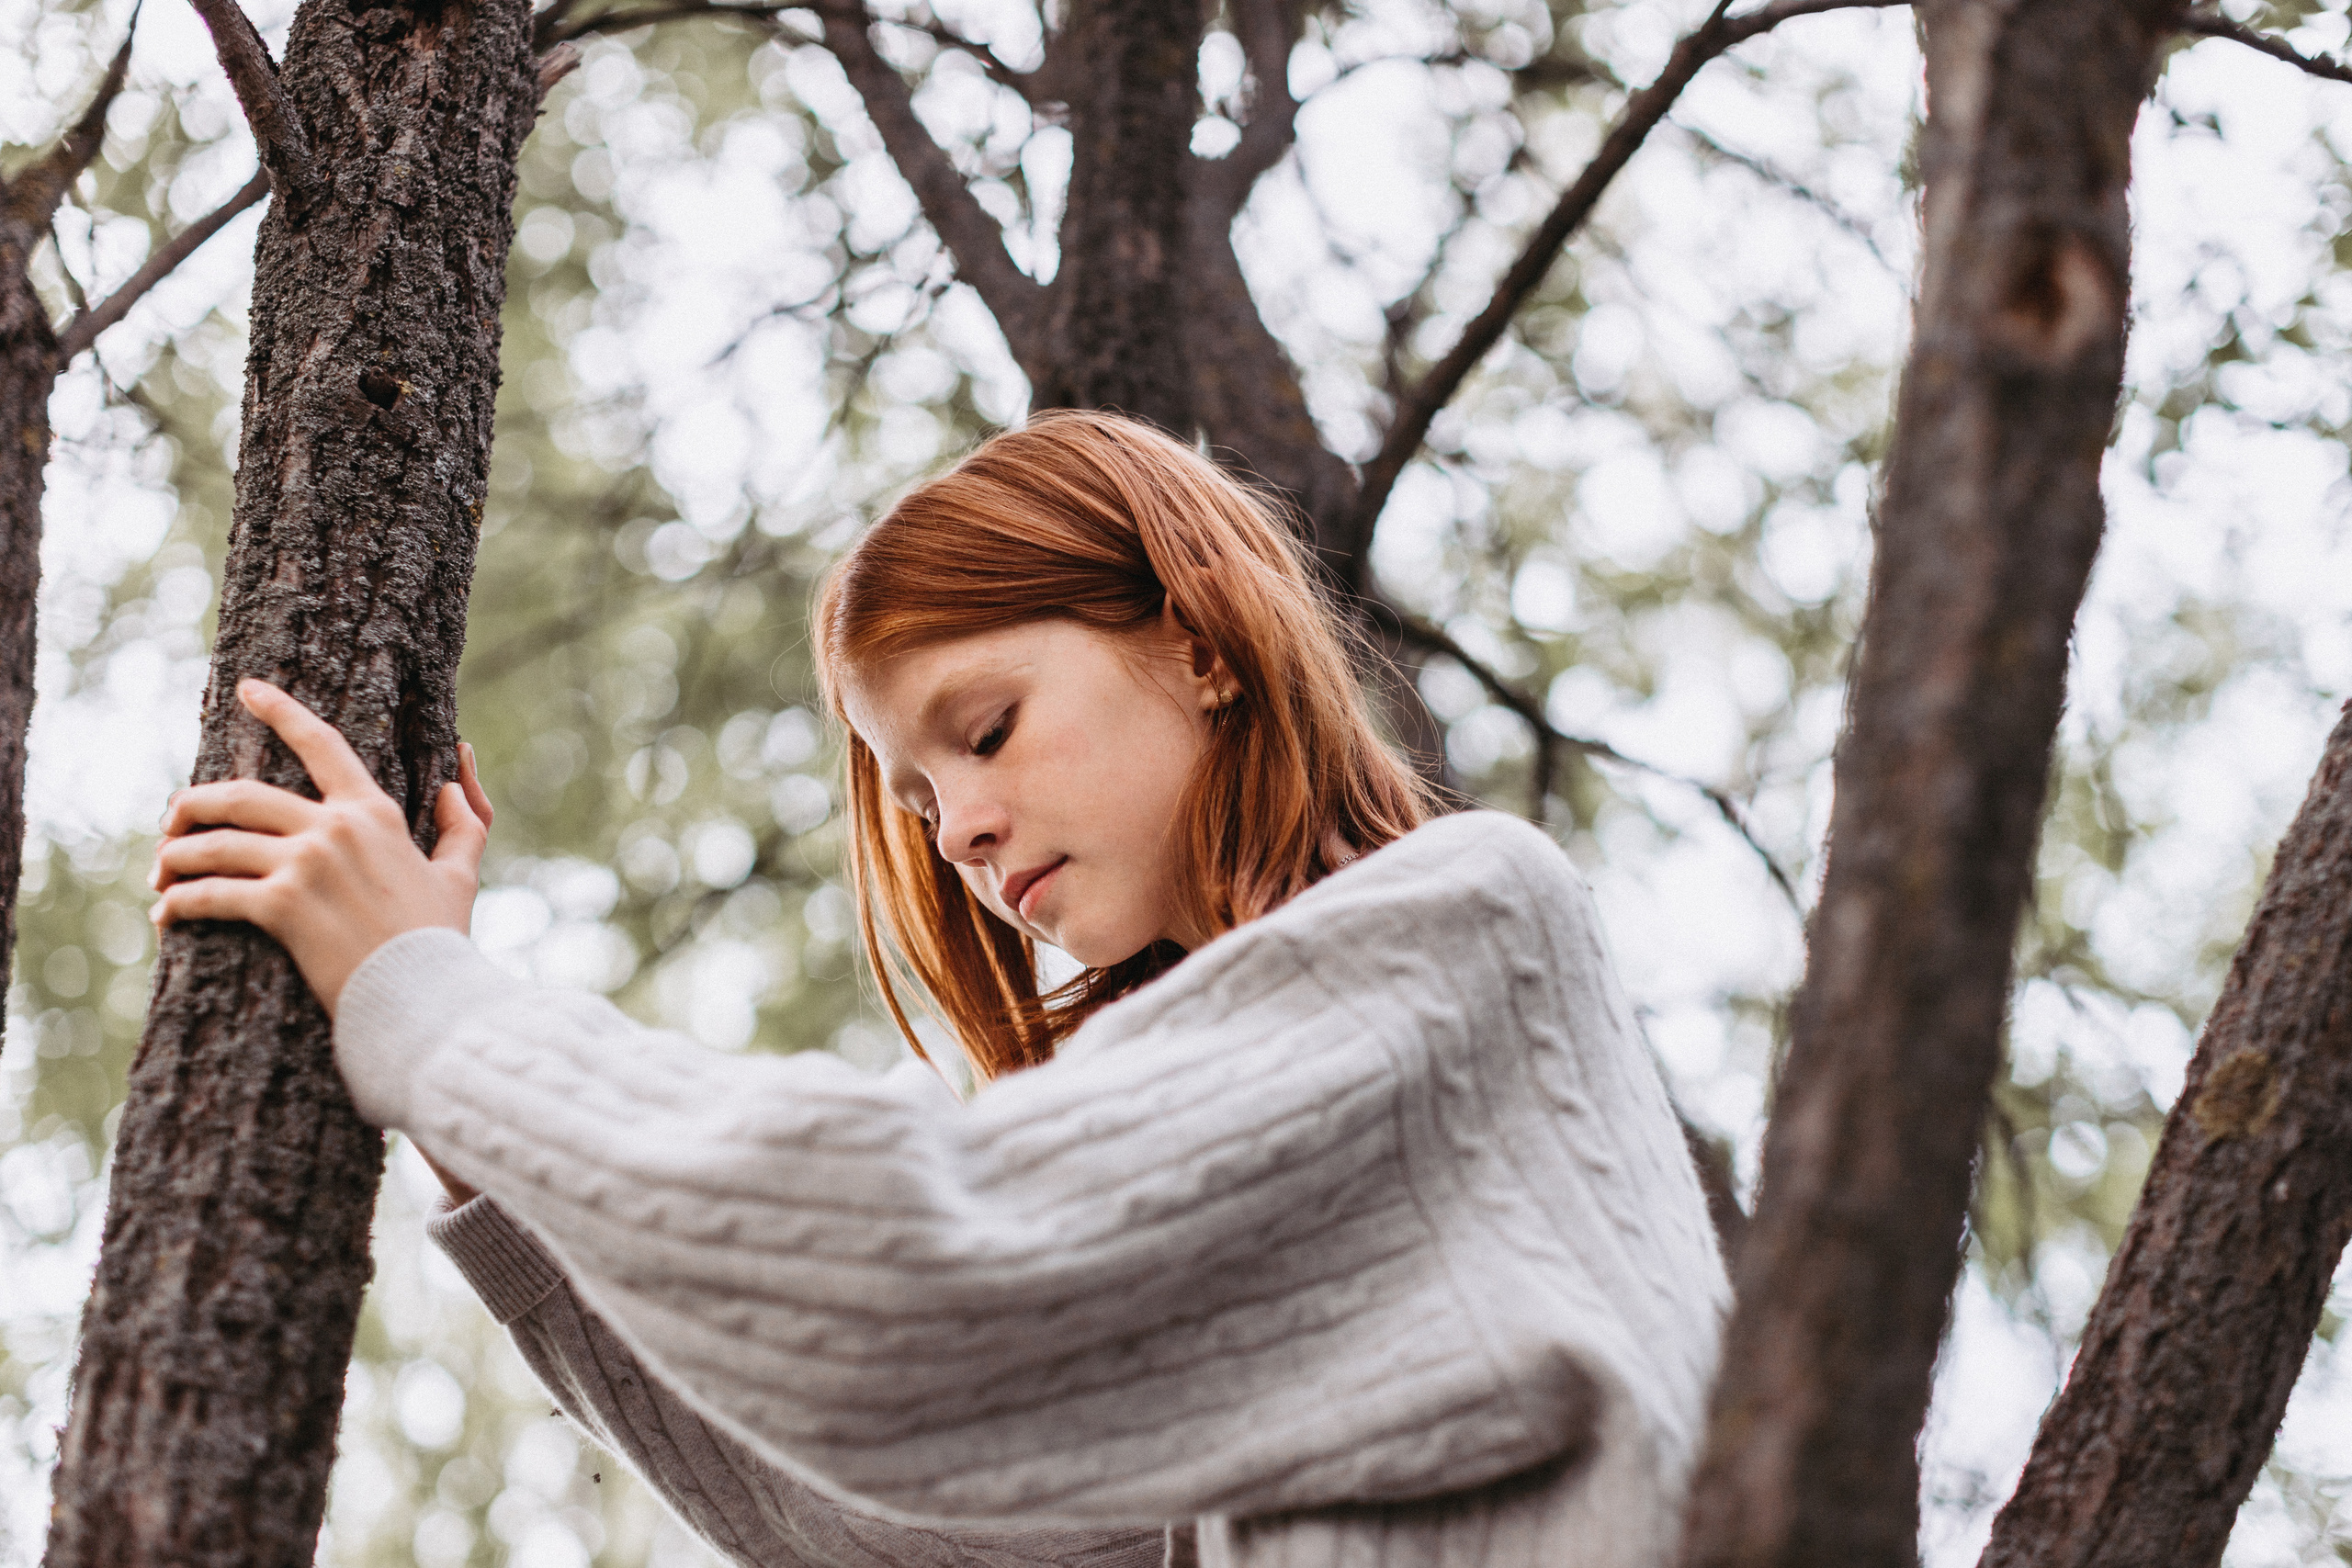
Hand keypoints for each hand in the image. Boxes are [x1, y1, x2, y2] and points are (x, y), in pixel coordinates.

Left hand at [151, 679, 492, 1016]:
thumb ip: (464, 824)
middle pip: (238, 795)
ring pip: (212, 845)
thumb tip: (456, 782)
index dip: (281, 710)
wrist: (426, 997)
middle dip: (191, 807)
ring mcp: (304, 866)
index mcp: (372, 814)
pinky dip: (178, 904)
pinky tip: (166, 917)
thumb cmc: (440, 941)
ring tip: (160, 877)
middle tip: (170, 825)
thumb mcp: (460, 876)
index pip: (321, 745)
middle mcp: (333, 829)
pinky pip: (208, 894)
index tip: (247, 688)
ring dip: (173, 859)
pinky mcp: (281, 907)